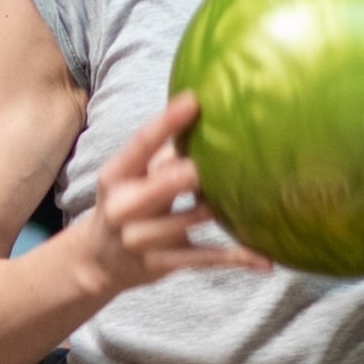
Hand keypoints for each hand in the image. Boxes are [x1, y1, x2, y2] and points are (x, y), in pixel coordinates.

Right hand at [68, 92, 269, 297]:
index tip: (194, 100)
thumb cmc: (127, 203)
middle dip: (190, 173)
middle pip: (161, 186)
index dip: (167, 121)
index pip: (141, 144)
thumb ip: (162, 153)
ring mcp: (141, 239)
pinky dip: (236, 257)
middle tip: (222, 157)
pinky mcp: (162, 263)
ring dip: (219, 208)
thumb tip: (206, 116)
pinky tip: (264, 259)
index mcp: (115, 175)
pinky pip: (204, 258)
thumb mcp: (132, 176)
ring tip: (255, 196)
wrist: (99, 261)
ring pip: (189, 220)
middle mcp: (123, 206)